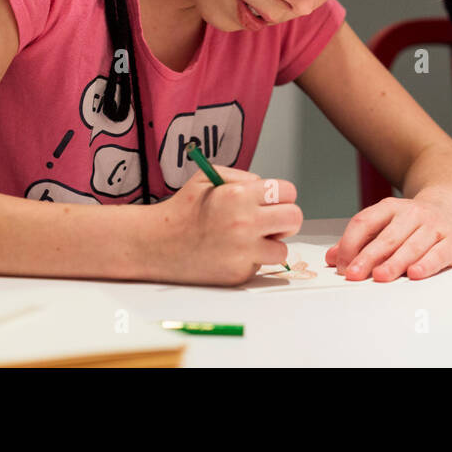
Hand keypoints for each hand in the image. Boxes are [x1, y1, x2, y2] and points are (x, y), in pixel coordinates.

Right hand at [149, 166, 301, 285]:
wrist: (156, 244)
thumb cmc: (183, 209)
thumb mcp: (207, 177)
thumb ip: (242, 177)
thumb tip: (268, 189)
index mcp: (238, 195)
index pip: (288, 192)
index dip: (281, 196)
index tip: (272, 201)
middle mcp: (244, 223)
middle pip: (294, 218)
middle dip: (285, 219)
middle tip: (270, 221)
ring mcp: (243, 252)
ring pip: (282, 248)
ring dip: (270, 243)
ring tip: (248, 239)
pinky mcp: (239, 274)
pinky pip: (260, 265)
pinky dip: (251, 260)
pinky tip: (230, 253)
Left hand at [325, 188, 451, 281]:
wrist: (450, 206)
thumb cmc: (412, 221)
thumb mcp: (384, 222)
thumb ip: (358, 240)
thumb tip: (332, 258)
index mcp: (390, 208)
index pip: (364, 222)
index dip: (350, 244)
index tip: (342, 265)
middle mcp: (412, 214)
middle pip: (386, 237)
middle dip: (368, 257)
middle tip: (354, 274)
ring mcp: (433, 226)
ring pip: (411, 246)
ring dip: (394, 263)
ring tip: (380, 276)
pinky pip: (438, 254)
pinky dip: (426, 264)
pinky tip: (414, 273)